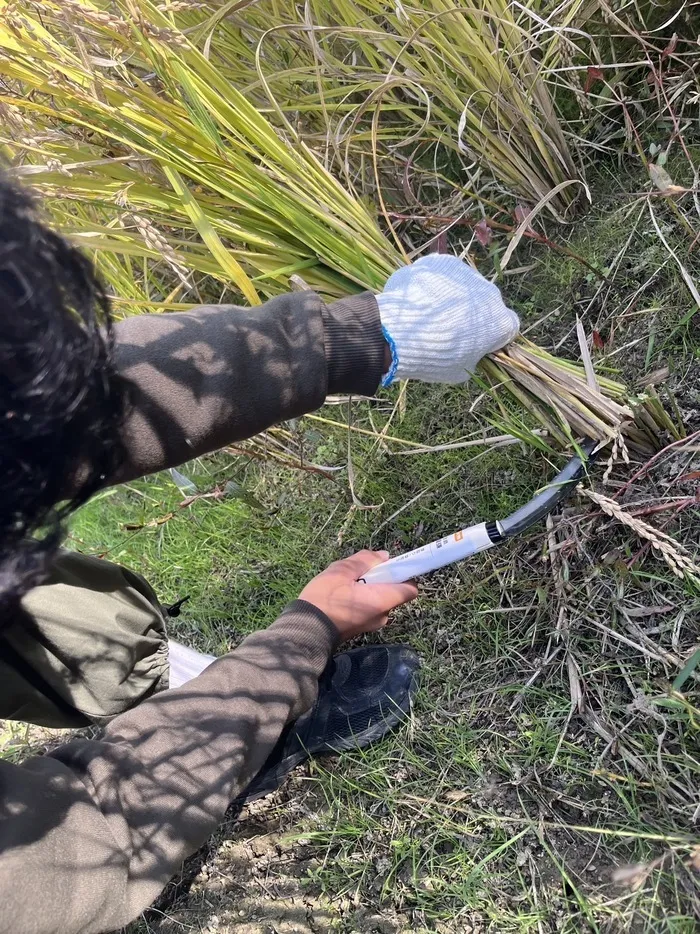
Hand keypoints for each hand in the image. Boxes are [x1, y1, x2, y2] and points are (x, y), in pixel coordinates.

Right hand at [299, 550, 417, 641]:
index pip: (410, 589)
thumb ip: (366, 560)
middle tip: (358, 571)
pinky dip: (361, 598)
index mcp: (382, 601)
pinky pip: (368, 607)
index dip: (404, 574)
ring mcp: (372, 624)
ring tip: (345, 582)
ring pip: (378, 599)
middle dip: (380, 578)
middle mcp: (383, 615)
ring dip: (367, 588)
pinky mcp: (361, 628)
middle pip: (393, 592)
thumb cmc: (324, 599)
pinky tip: (341, 594)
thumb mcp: (341, 571)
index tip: (389, 565)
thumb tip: (384, 557)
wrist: (305, 631)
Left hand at [377, 253, 519, 384]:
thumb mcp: (460, 371)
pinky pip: (441, 275)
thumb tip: (469, 349)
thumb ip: (472, 356)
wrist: (400, 333)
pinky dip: (433, 284)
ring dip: (452, 297)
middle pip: (486, 303)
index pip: (507, 328)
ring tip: (428, 313)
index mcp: (501, 322)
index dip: (492, 337)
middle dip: (472, 314)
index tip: (476, 344)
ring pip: (464, 286)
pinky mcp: (442, 262)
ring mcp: (467, 274)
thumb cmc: (434, 358)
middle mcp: (491, 293)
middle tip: (448, 329)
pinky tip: (418, 298)